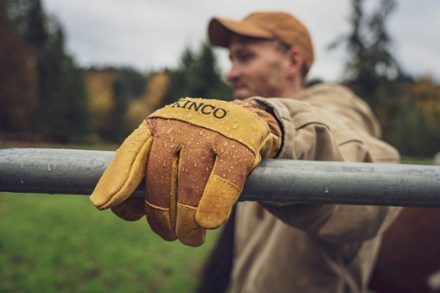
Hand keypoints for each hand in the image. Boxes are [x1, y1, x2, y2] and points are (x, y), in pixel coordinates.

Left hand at [90, 97, 280, 245]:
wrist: (250, 120)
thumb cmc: (204, 146)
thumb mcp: (174, 153)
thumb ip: (149, 177)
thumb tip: (127, 211)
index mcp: (160, 123)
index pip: (133, 152)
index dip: (117, 179)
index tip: (103, 204)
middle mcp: (182, 122)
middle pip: (161, 175)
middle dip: (161, 213)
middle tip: (171, 235)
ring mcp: (211, 131)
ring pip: (191, 184)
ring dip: (187, 220)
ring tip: (191, 237)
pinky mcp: (240, 144)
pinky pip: (223, 182)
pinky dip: (214, 205)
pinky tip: (209, 223)